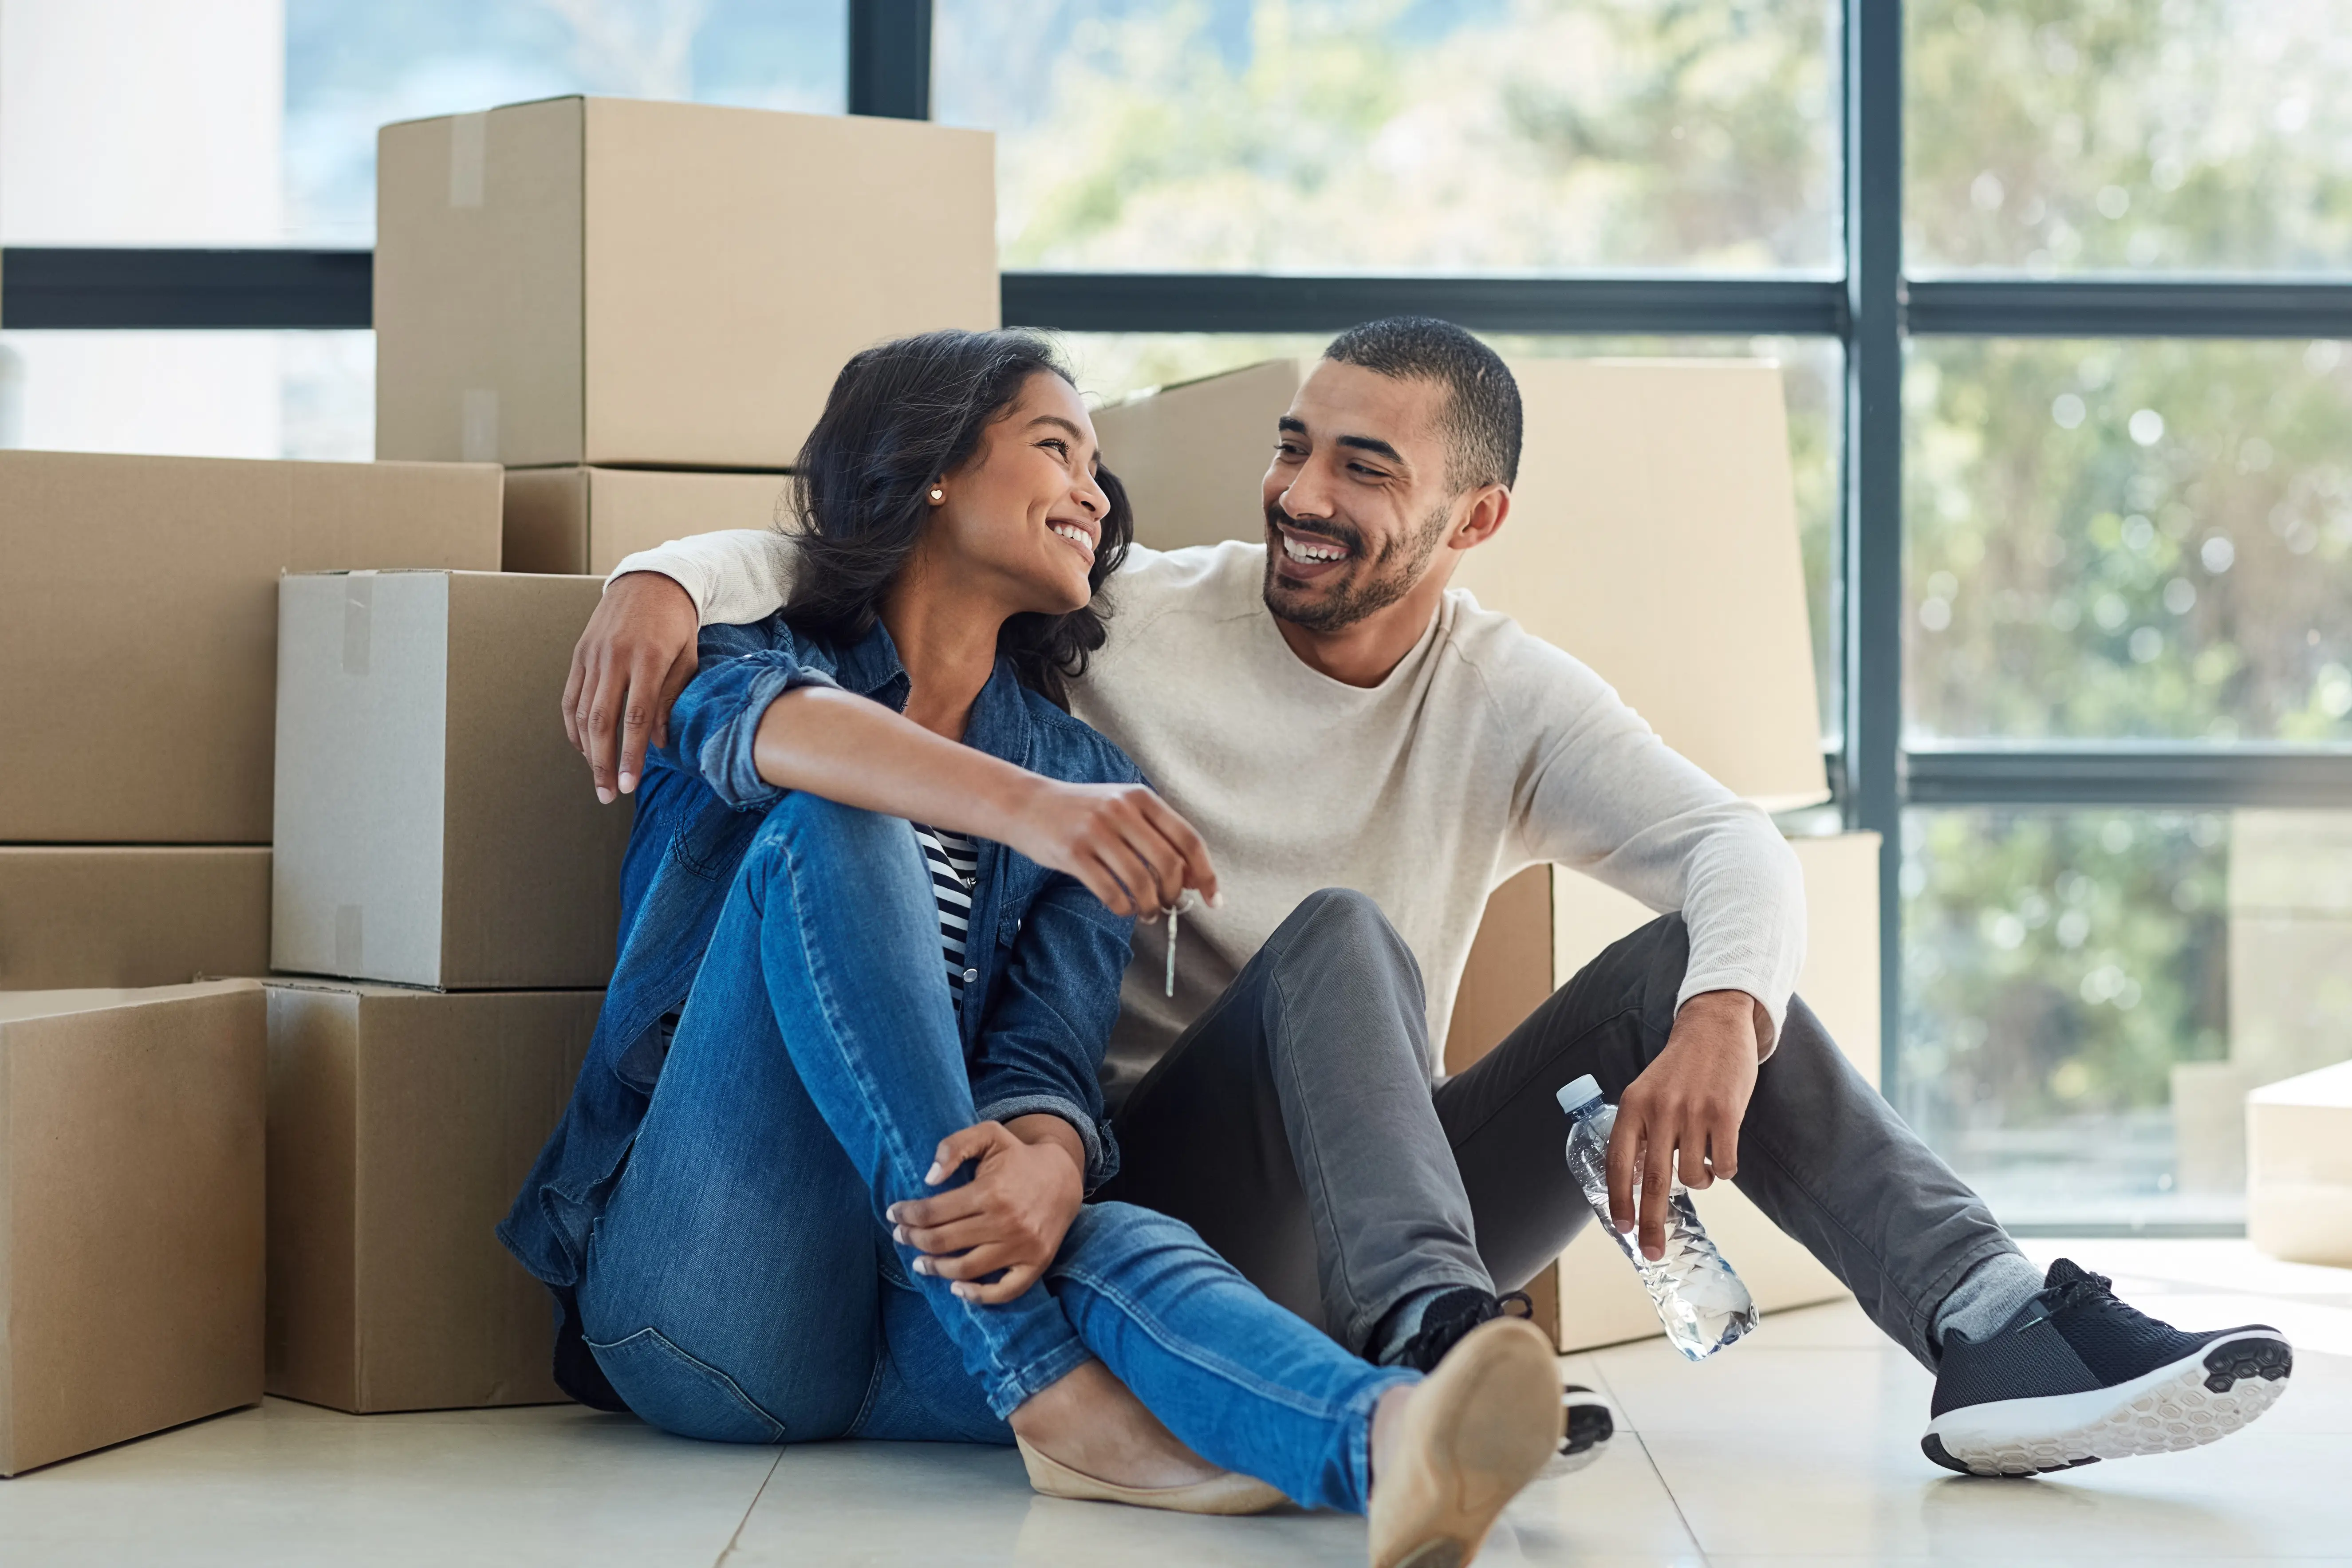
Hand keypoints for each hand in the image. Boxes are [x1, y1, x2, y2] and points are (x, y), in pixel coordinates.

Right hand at [561, 572, 699, 802]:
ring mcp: (592, 655)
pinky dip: (573, 726)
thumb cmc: (676, 625)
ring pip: (581, 712)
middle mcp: (615, 658)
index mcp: (649, 659)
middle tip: (608, 794)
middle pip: (602, 721)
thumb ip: (673, 699)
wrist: (650, 582)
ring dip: (586, 751)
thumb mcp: (687, 658)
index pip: (636, 718)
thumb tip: (658, 744)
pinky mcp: (579, 654)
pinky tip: (582, 748)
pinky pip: (570, 697)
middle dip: (603, 763)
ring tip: (598, 778)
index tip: (630, 785)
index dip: (631, 756)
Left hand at [886, 1120, 1083, 1304]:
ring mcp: (1021, 1247)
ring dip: (935, 1269)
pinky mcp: (1036, 1264)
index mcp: (990, 1192)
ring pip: (965, 1269)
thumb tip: (928, 1179)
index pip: (933, 1212)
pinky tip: (956, 1289)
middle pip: (943, 1242)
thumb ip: (954, 1147)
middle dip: (913, 1240)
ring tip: (920, 1263)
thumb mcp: (988, 1135)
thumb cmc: (1018, 1157)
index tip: (893, 1214)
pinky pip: (1003, 1291)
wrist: (1064, 1176)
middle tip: (900, 1236)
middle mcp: (1005, 1223)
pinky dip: (977, 1296)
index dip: (906, 1214)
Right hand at [1001, 779, 1219, 919]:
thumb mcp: (1122, 808)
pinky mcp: (1073, 853)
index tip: (1214, 899)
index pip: (1188, 839)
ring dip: (1150, 907)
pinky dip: (1123, 908)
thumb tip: (1192, 877)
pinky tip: (1122, 908)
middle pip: (1168, 865)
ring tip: (1147, 913)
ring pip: (1141, 883)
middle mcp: (1121, 810)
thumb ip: (1155, 834)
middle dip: (1174, 895)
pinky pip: (1110, 892)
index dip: (1206, 873)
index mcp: (1141, 798)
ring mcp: (1096, 831)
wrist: (1027, 804)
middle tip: (1168, 906)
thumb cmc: (1082, 812)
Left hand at [1605, 990, 1764, 1261]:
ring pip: (1694, 1177)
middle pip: (1655, 1183)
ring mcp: (1694, 1112)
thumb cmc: (1679, 1069)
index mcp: (1633, 1106)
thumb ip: (1638, 1134)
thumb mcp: (1644, 1093)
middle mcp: (1660, 1110)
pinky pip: (1724, 1166)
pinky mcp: (1727, 1114)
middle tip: (1654, 1252)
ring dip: (1699, 1180)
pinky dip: (1724, 1169)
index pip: (1618, 1164)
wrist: (1714, 1027)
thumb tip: (1636, 1185)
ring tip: (1701, 1157)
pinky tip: (1721, 1152)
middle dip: (1652, 1224)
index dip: (1620, 1201)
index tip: (1623, 1229)